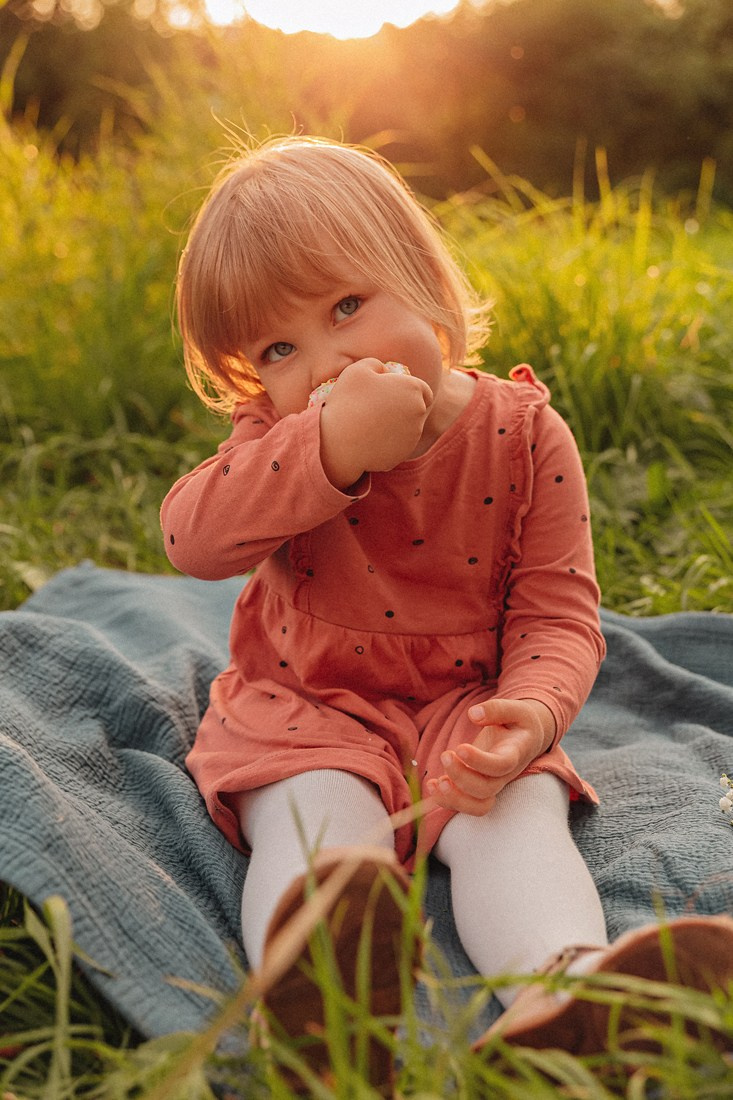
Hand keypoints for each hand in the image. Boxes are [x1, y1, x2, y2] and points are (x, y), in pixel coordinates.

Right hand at [319, 359, 432, 488]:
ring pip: (408, 427)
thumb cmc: (348, 401)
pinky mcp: (403, 453)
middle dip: (403, 407)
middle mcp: (419, 413)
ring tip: (370, 423)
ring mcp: (412, 436)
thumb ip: (377, 364)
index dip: (409, 390)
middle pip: (416, 409)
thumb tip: (385, 372)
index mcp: (413, 389)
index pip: (423, 390)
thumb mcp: (358, 370)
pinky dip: (388, 441)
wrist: (340, 442)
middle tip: (378, 408)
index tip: (392, 393)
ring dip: (395, 424)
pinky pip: (397, 444)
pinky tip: (369, 439)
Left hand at [425, 698, 556, 814]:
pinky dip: (447, 801)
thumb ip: (497, 709)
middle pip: (486, 789)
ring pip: (478, 806)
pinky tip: (431, 785)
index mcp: (514, 753)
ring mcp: (492, 784)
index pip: (501, 765)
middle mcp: (504, 775)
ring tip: (436, 782)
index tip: (460, 748)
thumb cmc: (519, 722)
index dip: (480, 761)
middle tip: (445, 755)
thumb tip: (473, 714)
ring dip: (454, 798)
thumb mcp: (515, 708)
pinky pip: (466, 805)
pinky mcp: (479, 788)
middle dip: (461, 777)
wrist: (526, 738)